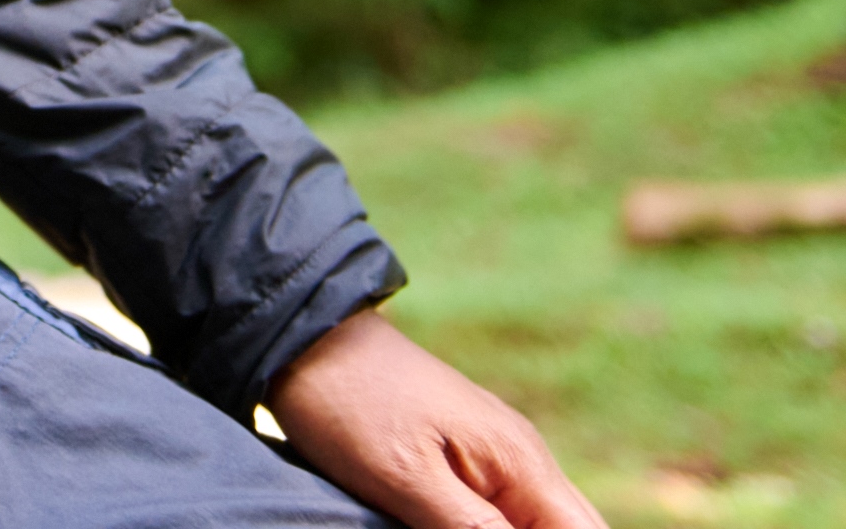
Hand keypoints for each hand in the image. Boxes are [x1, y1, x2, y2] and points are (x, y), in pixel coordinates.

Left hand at [266, 308, 604, 528]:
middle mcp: (524, 456)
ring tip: (447, 526)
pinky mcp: (467, 456)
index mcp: (521, 461)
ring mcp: (497, 454)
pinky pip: (508, 510)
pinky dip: (500, 528)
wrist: (305, 336)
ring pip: (541, 522)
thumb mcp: (405, 477)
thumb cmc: (349, 403)